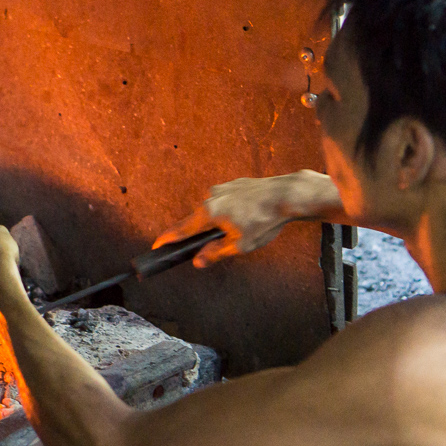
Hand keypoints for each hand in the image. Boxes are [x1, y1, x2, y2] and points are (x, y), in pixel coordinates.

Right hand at [154, 172, 333, 266]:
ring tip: (242, 230)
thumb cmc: (264, 221)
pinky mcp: (236, 184)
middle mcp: (211, 197)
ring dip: (220, 222)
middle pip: (198, 220)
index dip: (169, 239)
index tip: (157, 244)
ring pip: (214, 210)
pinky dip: (232, 211)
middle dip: (203, 234)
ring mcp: (224, 188)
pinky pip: (227, 201)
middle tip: (215, 245)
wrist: (287, 195)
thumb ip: (215, 253)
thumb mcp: (240, 245)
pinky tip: (248, 217)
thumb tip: (198, 261)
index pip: (182, 230)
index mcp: (208, 213)